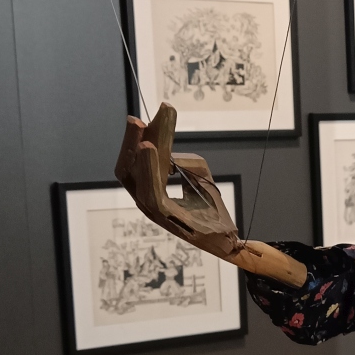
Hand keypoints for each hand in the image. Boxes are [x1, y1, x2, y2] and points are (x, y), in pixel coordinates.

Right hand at [115, 103, 241, 259]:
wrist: (226, 236)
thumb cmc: (210, 209)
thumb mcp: (197, 176)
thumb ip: (182, 161)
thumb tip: (168, 146)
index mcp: (150, 190)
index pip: (136, 161)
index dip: (136, 140)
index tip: (141, 118)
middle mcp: (145, 199)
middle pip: (128, 167)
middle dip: (130, 142)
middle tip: (136, 119)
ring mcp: (151, 209)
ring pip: (137, 177)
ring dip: (139, 152)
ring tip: (143, 130)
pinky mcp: (163, 216)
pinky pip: (152, 189)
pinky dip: (149, 168)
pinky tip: (151, 149)